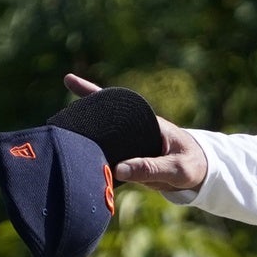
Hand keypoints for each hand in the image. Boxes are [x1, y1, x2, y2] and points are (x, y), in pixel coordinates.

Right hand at [61, 73, 208, 192]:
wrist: (201, 175)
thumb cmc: (193, 166)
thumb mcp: (176, 169)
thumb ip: (151, 169)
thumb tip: (117, 169)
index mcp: (147, 122)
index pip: (117, 104)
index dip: (94, 95)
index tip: (70, 81)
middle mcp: (136, 129)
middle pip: (104, 118)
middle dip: (81, 113)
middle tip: (55, 111)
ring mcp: (130, 144)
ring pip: (102, 138)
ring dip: (83, 138)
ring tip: (55, 138)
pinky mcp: (128, 160)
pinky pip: (106, 157)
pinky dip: (92, 159)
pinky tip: (73, 164)